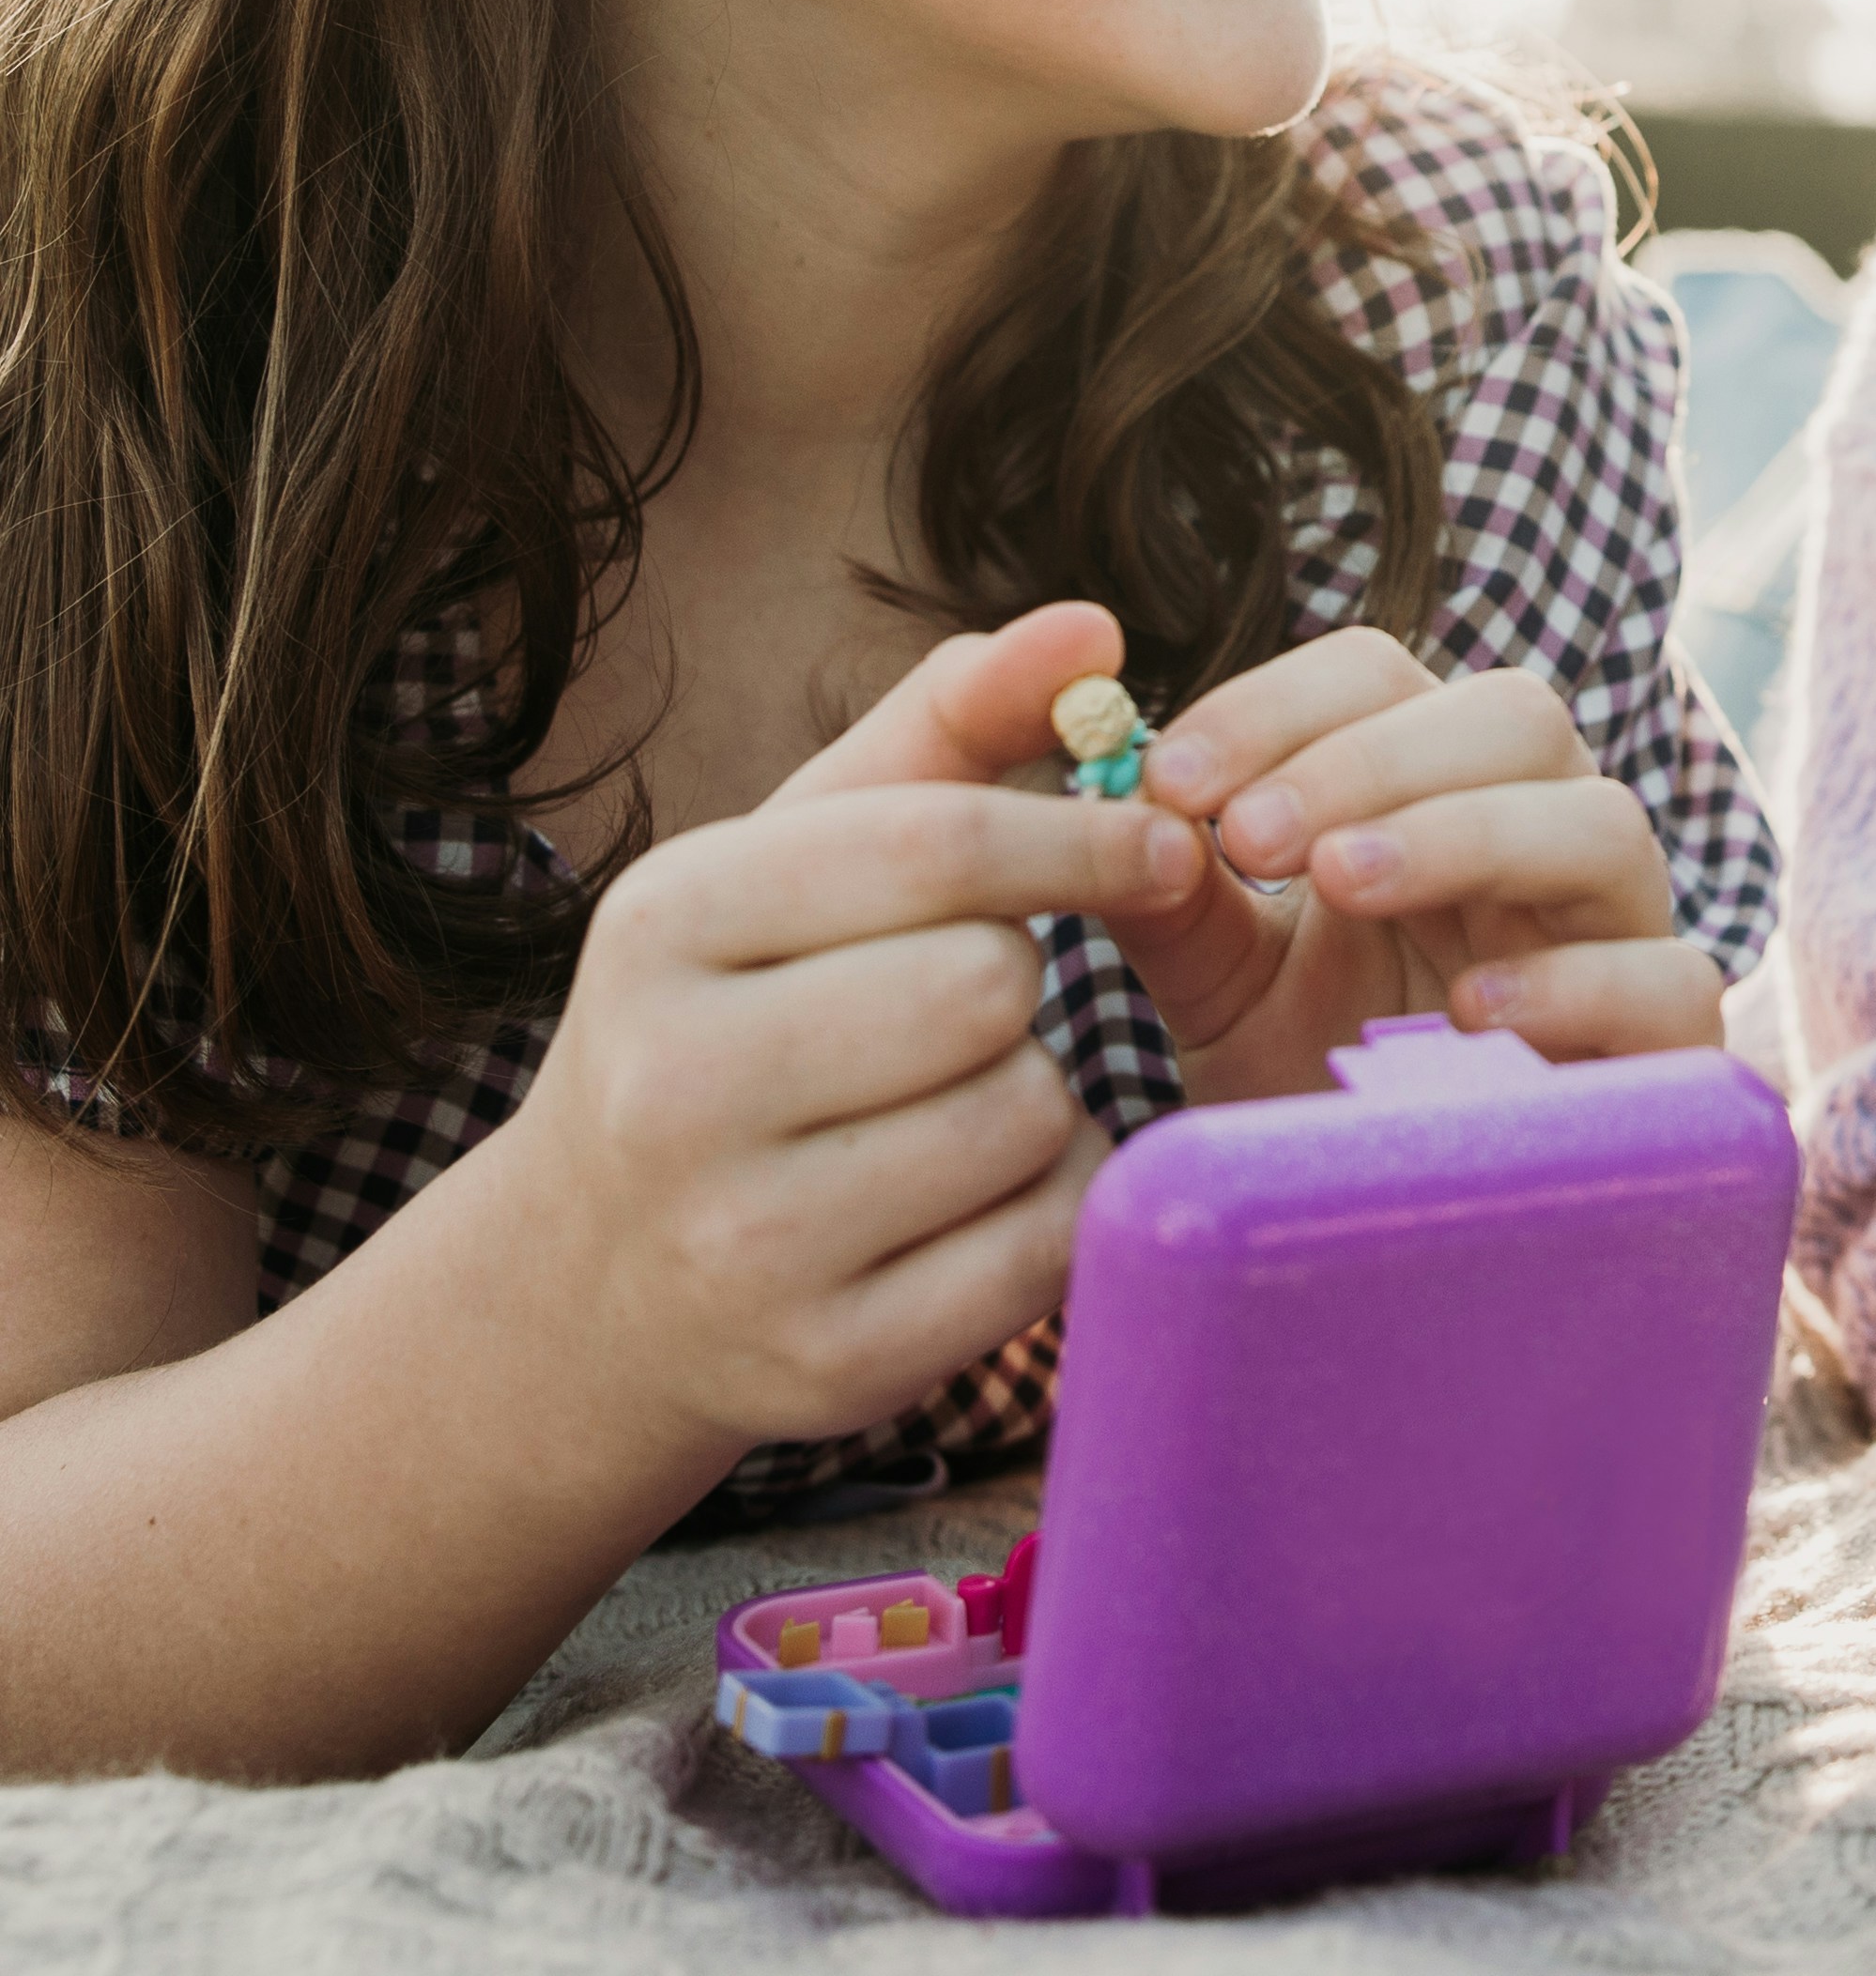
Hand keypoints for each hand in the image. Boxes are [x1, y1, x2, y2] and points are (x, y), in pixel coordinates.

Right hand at [493, 650, 1197, 1477]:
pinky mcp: (822, 1368)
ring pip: (1025, 1117)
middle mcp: (675, 1086)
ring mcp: (740, 1243)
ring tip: (949, 1101)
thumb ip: (953, 724)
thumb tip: (1095, 628)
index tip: (1166, 840)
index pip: (939, 847)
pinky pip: (1039, 1248)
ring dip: (1036, 1097)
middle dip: (1023, 981)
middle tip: (970, 1001)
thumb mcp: (802, 852)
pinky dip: (1047, 1208)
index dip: (1084, 837)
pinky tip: (968, 1198)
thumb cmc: (740, 1011)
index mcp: (666, 923)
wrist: (589, 1282)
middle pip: (988, 988)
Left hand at [786, 600, 1722, 1096]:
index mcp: (1436, 790)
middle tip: (1249, 835)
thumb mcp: (1218, 980)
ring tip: (1343, 883)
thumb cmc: (1309, 1088)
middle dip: (1374, 756)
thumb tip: (1099, 783)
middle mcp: (1543, 836)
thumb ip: (1167, 887)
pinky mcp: (1672, 1050)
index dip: (1283, 701)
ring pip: (1603, 821)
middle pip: (1515, 713)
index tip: (1170, 776)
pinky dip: (1575, 978)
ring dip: (1467, 830)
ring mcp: (1620, 936)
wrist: (1384, 1260)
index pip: (1389, 676)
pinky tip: (1467, 1010)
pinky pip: (1671, 979)